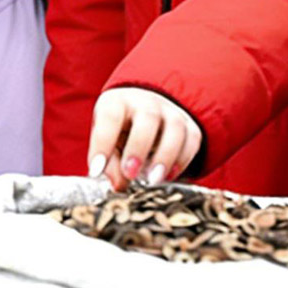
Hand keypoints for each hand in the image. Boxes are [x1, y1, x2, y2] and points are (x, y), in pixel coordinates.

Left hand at [88, 87, 202, 189]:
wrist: (146, 111)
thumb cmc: (120, 130)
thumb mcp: (108, 141)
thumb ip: (110, 162)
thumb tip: (119, 185)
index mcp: (118, 102)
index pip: (110, 117)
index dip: (102, 143)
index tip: (96, 170)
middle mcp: (146, 102)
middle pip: (147, 118)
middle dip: (138, 148)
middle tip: (130, 173)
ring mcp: (171, 111)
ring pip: (175, 128)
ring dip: (165, 156)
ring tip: (153, 180)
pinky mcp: (189, 125)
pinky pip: (192, 140)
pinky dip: (182, 160)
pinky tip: (168, 177)